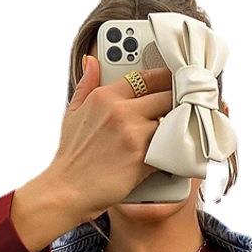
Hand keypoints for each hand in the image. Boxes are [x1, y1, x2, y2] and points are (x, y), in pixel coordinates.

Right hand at [45, 53, 173, 222]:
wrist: (68, 190)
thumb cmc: (71, 156)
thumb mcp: (72, 113)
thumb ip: (86, 85)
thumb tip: (92, 61)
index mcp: (105, 96)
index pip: (144, 77)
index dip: (163, 78)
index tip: (172, 80)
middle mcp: (120, 111)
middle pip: (165, 95)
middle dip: (175, 100)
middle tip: (183, 105)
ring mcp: (133, 134)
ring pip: (170, 120)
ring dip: (177, 125)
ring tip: (180, 129)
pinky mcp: (143, 157)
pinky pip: (167, 147)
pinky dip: (173, 148)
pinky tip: (174, 150)